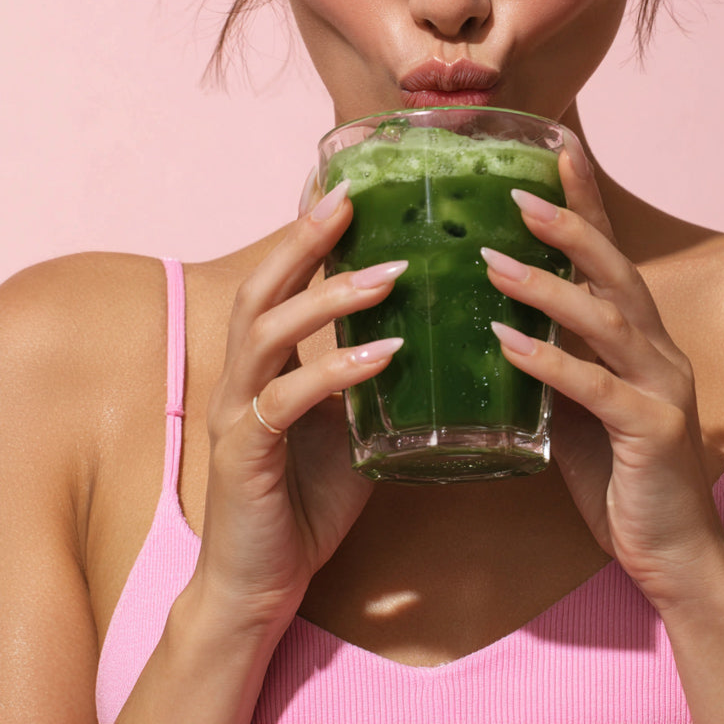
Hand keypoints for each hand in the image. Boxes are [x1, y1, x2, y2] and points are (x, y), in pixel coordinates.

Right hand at [195, 180, 405, 631]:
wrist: (259, 585)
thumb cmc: (306, 499)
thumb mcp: (350, 426)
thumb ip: (375, 381)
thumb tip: (437, 339)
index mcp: (266, 364)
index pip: (281, 282)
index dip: (308, 234)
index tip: (347, 186)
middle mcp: (243, 376)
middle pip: (263, 287)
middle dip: (305, 238)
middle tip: (351, 197)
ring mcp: (237, 413)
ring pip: (268, 331)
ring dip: (329, 296)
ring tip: (389, 273)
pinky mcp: (244, 455)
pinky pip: (287, 401)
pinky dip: (336, 372)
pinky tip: (383, 355)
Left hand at [484, 153, 723, 613]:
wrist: (674, 554)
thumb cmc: (619, 474)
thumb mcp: (575, 405)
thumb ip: (550, 360)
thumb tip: (491, 320)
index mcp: (638, 336)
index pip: (609, 255)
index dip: (584, 201)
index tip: (555, 151)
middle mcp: (656, 348)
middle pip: (615, 269)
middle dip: (568, 224)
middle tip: (516, 193)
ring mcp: (661, 386)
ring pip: (606, 318)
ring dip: (548, 287)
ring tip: (493, 263)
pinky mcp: (653, 430)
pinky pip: (596, 387)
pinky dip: (550, 362)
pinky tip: (508, 343)